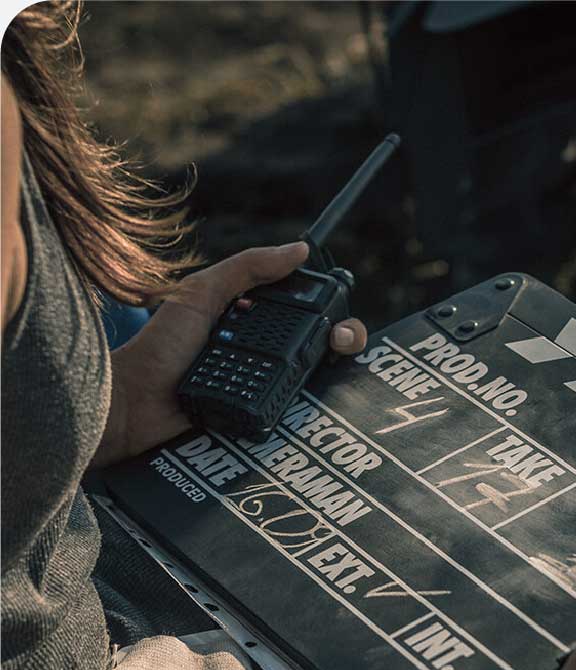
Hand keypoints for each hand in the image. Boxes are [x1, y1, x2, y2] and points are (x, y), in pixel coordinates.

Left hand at [94, 242, 366, 466]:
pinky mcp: (258, 417)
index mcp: (253, 319)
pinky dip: (313, 405)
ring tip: (331, 365)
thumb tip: (300, 250)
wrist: (135, 405)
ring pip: (316, 379)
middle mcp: (263, 352)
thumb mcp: (202, 294)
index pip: (306, 309)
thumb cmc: (160, 347)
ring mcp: (263, 386)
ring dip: (331, 370)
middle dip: (345, 339)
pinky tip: (321, 396)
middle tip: (340, 342)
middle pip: (321, 344)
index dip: (332, 309)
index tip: (338, 316)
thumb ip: (247, 268)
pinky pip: (295, 412)